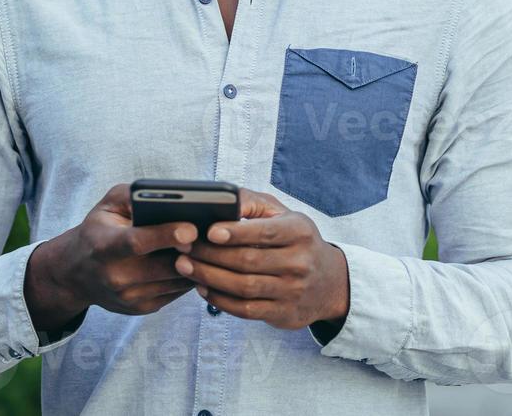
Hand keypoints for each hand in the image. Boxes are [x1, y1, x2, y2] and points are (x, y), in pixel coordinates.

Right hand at [24, 183, 197, 336]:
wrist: (75, 273)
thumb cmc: (98, 231)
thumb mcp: (107, 205)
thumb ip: (133, 195)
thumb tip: (166, 195)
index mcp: (104, 246)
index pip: (137, 243)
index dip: (165, 236)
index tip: (191, 228)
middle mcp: (115, 276)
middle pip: (163, 267)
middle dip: (192, 252)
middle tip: (215, 235)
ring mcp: (129, 297)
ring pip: (175, 281)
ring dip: (196, 264)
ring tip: (212, 245)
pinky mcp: (141, 308)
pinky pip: (176, 292)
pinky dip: (190, 276)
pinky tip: (198, 259)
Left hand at [174, 188, 349, 331]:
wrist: (328, 283)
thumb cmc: (296, 241)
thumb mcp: (284, 215)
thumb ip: (253, 203)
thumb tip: (223, 198)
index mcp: (300, 232)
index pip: (265, 232)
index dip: (236, 232)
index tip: (209, 231)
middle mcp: (300, 262)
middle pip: (248, 261)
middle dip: (210, 254)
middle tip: (183, 247)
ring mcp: (292, 291)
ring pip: (243, 287)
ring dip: (209, 277)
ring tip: (185, 266)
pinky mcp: (283, 314)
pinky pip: (245, 309)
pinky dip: (219, 300)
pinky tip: (203, 288)